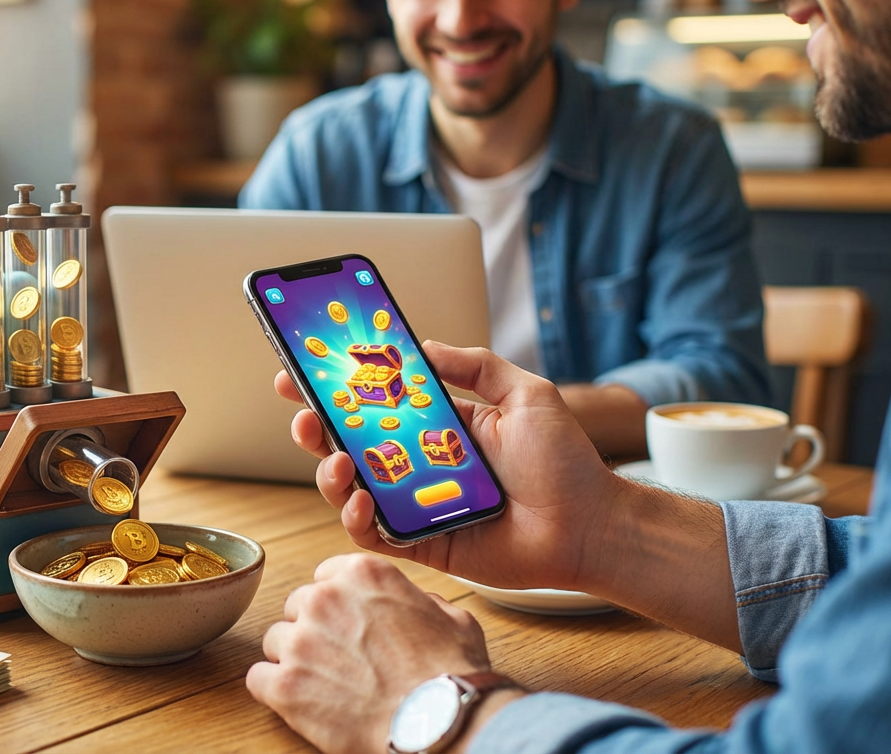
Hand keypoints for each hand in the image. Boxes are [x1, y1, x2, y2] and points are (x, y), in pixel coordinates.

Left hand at [247, 554, 506, 753]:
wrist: (439, 722)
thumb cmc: (451, 673)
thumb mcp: (451, 617)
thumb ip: (418, 601)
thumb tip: (412, 604)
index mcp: (362, 574)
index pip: (325, 577)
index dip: (336, 604)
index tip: (347, 624)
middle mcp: (325, 599)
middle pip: (297, 607)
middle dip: (313, 631)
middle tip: (339, 660)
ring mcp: (300, 641)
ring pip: (276, 641)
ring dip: (294, 660)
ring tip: (325, 686)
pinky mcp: (284, 684)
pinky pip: (259, 678)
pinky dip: (275, 691)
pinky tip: (301, 702)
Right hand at [274, 342, 623, 590]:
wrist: (590, 526)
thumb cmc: (565, 463)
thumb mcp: (526, 395)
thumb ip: (476, 366)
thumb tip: (422, 346)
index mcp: (437, 427)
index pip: (374, 404)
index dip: (334, 388)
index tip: (300, 370)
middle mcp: (418, 464)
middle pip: (349, 444)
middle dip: (316, 428)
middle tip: (302, 415)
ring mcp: (416, 505)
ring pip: (351, 490)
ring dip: (330, 473)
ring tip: (338, 461)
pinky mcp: (421, 544)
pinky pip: (374, 534)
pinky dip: (356, 519)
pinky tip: (360, 504)